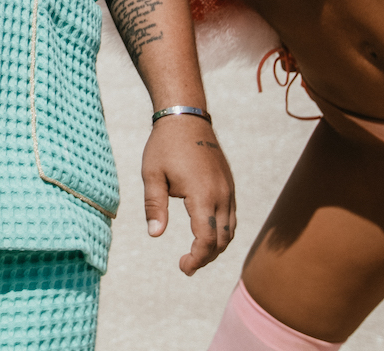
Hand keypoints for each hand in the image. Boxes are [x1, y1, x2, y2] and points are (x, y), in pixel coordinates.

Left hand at [141, 116, 235, 275]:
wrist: (186, 117)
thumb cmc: (165, 145)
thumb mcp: (152, 174)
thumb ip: (154, 205)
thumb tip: (155, 235)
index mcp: (202, 194)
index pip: (207, 239)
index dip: (197, 258)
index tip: (183, 267)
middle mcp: (221, 194)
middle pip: (223, 239)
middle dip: (207, 257)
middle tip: (187, 265)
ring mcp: (228, 189)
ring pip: (231, 229)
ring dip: (216, 246)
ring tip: (196, 254)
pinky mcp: (229, 184)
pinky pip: (232, 216)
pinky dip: (222, 231)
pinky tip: (206, 233)